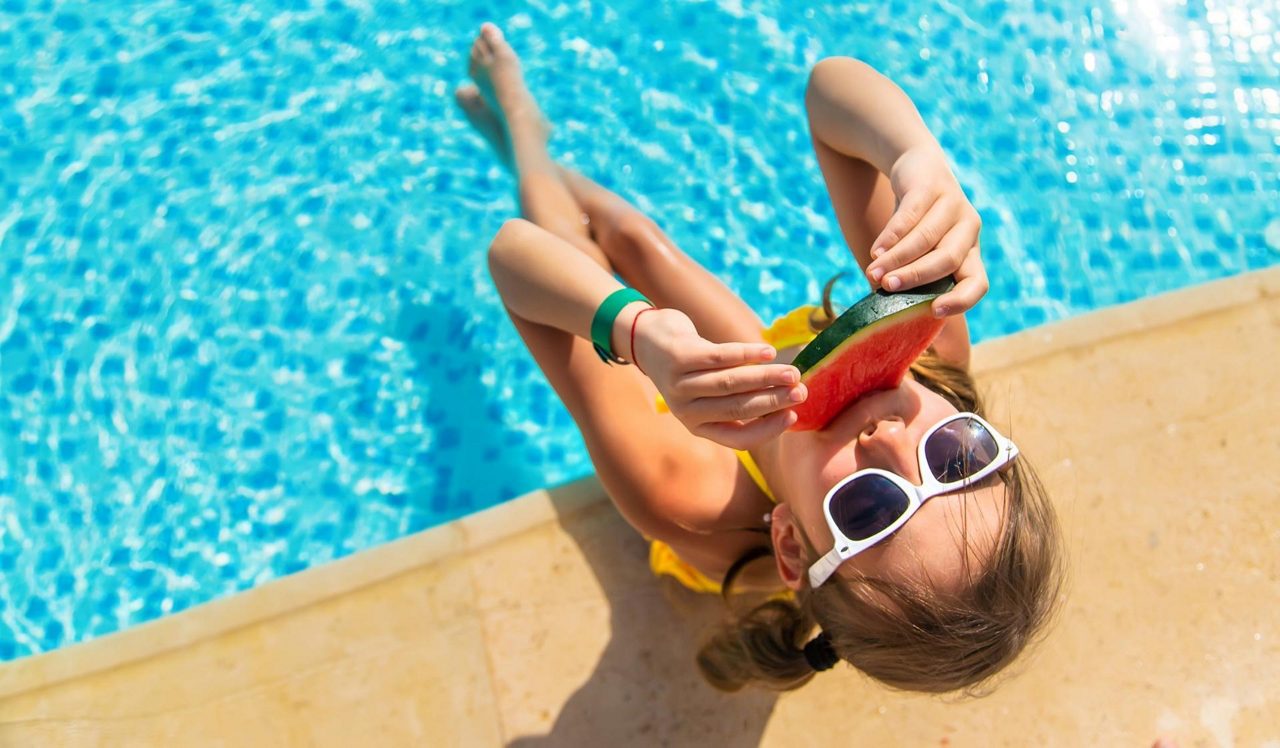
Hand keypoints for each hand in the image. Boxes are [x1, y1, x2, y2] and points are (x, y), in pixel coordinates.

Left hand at [630, 308, 805, 449]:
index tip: (793, 417)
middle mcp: (686, 410)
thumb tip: (786, 402)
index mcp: (698, 426)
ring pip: (731, 383)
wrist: (649, 340)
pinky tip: (769, 352)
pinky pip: (720, 357)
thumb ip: (738, 400)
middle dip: (774, 401)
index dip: (768, 430)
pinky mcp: (679, 356)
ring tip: (792, 373)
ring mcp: (680, 383)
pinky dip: (748, 354)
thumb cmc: (691, 370)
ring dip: (766, 378)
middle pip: (738, 408)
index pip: (738, 439)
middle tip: (802, 392)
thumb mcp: (708, 394)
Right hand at [865, 146, 988, 316]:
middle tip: (886, 288)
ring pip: (926, 238)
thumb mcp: (919, 249)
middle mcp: (968, 229)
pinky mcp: (932, 186)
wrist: (915, 166)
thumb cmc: (916, 221)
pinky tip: (876, 250)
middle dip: (916, 276)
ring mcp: (953, 204)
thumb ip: (911, 275)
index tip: (934, 311)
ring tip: (872, 272)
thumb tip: (886, 315)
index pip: (978, 282)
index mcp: (970, 252)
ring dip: (897, 258)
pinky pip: (911, 215)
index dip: (961, 300)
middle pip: (949, 260)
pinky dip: (891, 236)